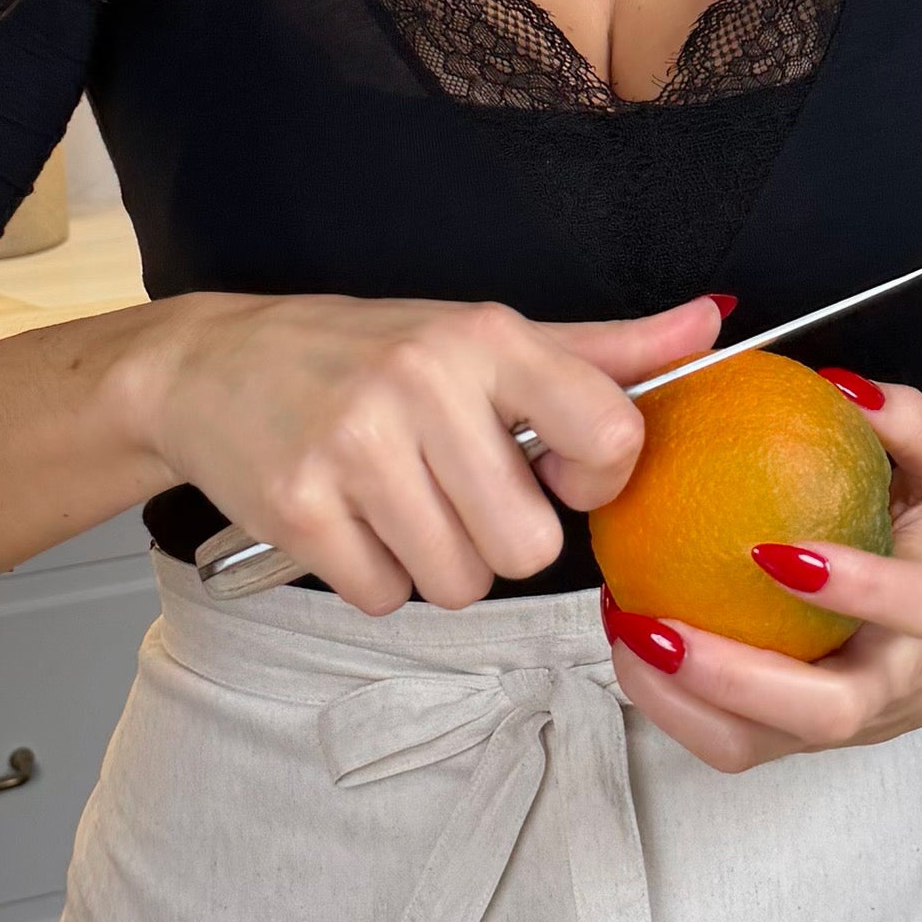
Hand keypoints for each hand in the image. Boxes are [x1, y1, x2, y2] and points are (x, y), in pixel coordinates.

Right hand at [123, 287, 727, 613]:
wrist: (210, 365)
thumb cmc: (364, 356)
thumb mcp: (483, 339)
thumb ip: (600, 353)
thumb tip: (711, 325)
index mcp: (486, 337)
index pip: (612, 435)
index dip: (594, 479)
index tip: (552, 468)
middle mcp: (423, 382)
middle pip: (530, 546)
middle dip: (498, 539)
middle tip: (452, 490)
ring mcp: (355, 447)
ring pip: (458, 583)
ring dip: (434, 562)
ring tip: (396, 503)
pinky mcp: (298, 509)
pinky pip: (384, 597)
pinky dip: (372, 577)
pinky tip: (348, 520)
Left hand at [601, 379, 921, 770]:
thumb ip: (911, 420)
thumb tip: (841, 386)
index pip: (906, 607)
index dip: (848, 585)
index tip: (769, 550)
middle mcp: (897, 683)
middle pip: (828, 713)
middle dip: (737, 680)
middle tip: (658, 628)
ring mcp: (849, 725)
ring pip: (763, 748)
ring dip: (683, 704)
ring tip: (626, 640)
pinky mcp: (804, 742)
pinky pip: (734, 744)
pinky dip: (675, 708)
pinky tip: (632, 651)